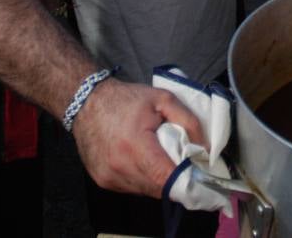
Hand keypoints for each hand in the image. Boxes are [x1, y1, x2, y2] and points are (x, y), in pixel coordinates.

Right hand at [72, 78, 204, 197]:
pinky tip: (143, 162)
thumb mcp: (164, 99)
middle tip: (185, 165)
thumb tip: (205, 149)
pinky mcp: (102, 182)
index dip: (186, 181)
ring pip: (146, 192)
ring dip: (158, 181)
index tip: (200, 177)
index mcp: (135, 146)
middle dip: (176, 181)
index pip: (166, 178)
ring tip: (161, 160)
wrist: (87, 102)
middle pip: (158, 189)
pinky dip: (143, 179)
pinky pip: (132, 188)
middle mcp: (119, 167)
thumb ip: (189, 122)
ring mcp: (109, 178)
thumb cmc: (127, 99)